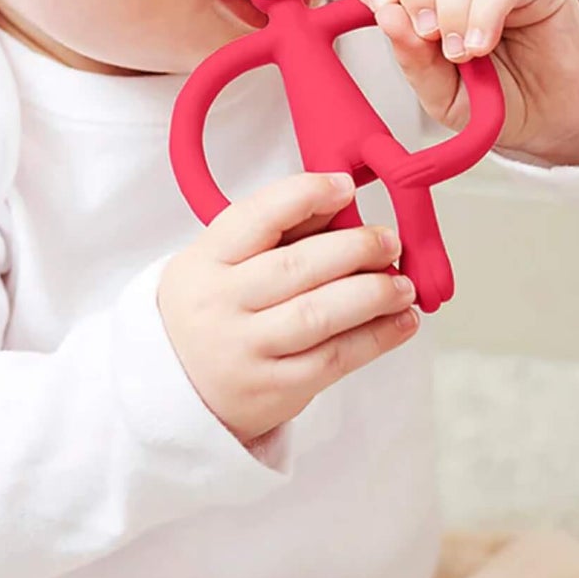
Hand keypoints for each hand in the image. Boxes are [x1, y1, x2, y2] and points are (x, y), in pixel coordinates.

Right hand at [157, 172, 419, 444]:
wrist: (176, 391)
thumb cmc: (213, 312)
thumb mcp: (221, 263)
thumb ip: (276, 232)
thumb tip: (340, 201)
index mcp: (205, 261)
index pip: (255, 217)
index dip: (305, 195)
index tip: (345, 186)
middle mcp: (221, 304)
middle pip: (296, 267)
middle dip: (354, 249)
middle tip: (389, 241)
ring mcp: (246, 350)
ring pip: (319, 315)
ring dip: (373, 294)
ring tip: (402, 284)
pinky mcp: (274, 389)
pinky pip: (334, 359)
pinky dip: (376, 338)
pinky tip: (400, 321)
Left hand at [353, 0, 578, 165]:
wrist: (553, 120)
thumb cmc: (495, 101)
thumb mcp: (443, 95)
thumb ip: (414, 62)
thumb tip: (387, 18)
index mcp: (423, 0)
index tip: (382, 9)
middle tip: (427, 36)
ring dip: (453, 5)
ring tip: (462, 52)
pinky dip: (486, 9)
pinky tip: (482, 44)